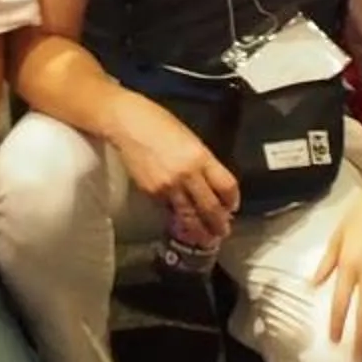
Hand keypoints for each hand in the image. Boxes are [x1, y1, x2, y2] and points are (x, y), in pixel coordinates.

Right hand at [110, 92, 238, 242]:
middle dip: (219, 223)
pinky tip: (182, 224)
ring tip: (206, 238)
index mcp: (201, 157)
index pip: (226, 186)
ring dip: (200, 230)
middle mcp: (187, 174)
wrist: (128, 124)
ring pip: (190, 216)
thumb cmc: (159, 123)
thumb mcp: (190, 139)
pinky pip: (170, 210)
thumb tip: (210, 184)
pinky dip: (178, 219)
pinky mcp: (152, 193)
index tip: (233, 207)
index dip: (233, 200)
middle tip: (223, 231)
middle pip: (211, 207)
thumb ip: (202, 162)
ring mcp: (168, 186)